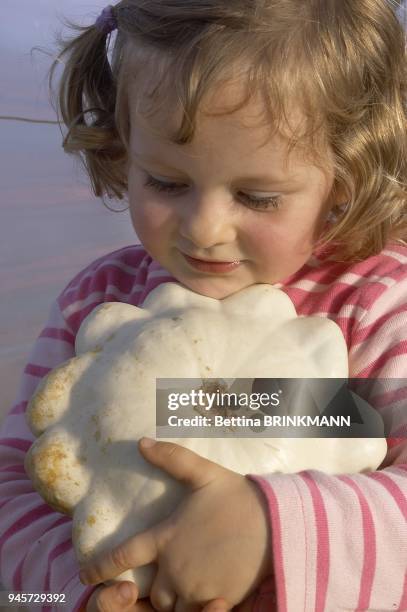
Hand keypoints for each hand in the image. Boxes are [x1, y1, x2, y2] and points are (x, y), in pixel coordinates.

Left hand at [80, 438, 271, 609]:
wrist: (276, 523)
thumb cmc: (238, 497)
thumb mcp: (203, 473)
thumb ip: (172, 458)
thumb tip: (142, 441)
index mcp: (167, 537)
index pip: (122, 556)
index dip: (99, 569)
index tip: (85, 576)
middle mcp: (176, 568)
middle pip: (150, 593)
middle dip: (152, 590)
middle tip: (161, 579)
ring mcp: (196, 587)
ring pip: (172, 609)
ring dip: (173, 602)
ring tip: (185, 586)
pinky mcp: (218, 600)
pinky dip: (196, 609)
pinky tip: (203, 595)